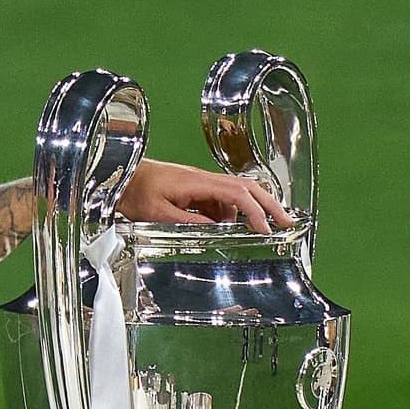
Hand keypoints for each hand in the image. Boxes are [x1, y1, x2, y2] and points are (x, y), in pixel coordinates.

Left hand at [117, 157, 290, 228]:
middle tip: (288, 224)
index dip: (254, 211)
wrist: (121, 176)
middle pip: (247, 188)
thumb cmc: (135, 192)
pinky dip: (231, 215)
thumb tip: (217, 229)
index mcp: (197, 182)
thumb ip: (188, 222)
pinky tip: (230, 230)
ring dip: (251, 212)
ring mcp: (201, 184)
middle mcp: (204, 179)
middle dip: (270, 205)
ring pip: (236, 196)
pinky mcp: (196, 191)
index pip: (236, 193)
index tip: (265, 230)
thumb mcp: (157, 214)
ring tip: (264, 232)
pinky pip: (221, 203)